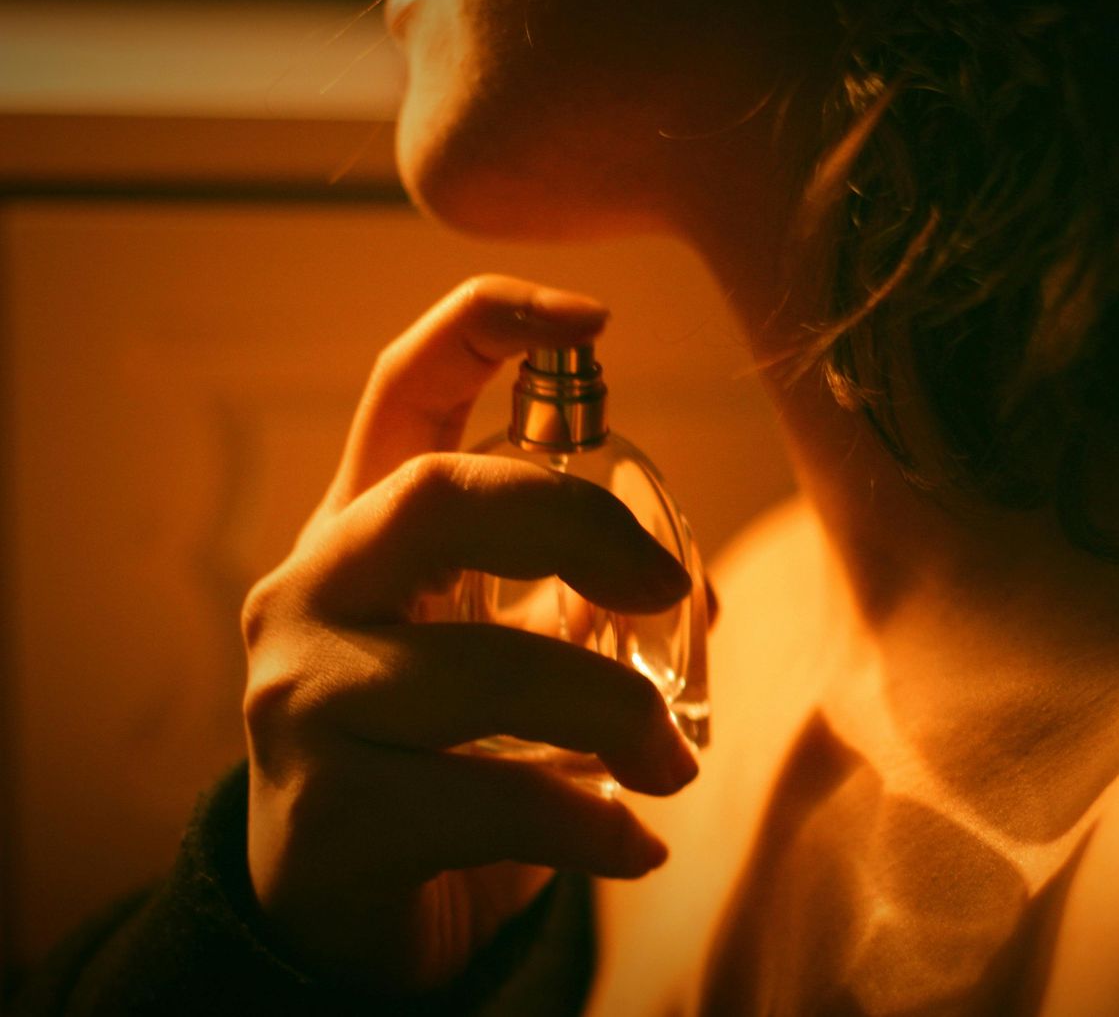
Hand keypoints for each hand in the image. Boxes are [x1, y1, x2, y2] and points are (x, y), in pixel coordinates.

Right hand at [239, 276, 698, 989]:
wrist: (342, 925)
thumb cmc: (441, 762)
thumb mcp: (503, 658)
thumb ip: (573, 601)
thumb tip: (694, 589)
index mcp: (361, 532)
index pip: (403, 390)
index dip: (489, 326)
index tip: (599, 316)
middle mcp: (312, 593)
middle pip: (436, 493)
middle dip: (575, 525)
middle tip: (663, 592)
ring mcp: (302, 702)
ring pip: (481, 669)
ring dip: (614, 715)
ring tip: (675, 765)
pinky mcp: (324, 818)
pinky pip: (490, 802)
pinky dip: (589, 823)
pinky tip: (634, 846)